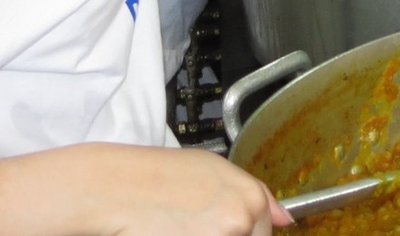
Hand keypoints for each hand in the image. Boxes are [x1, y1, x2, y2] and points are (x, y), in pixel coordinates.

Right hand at [64, 144, 290, 235]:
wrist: (114, 187)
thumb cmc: (158, 175)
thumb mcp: (213, 170)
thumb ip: (255, 195)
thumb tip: (285, 220)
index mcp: (251, 197)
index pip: (264, 233)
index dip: (243, 234)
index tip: (222, 229)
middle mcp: (242, 219)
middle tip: (189, 225)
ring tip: (177, 228)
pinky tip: (170, 232)